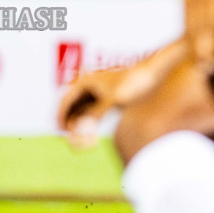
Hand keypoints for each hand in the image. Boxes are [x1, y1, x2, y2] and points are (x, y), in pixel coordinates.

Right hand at [58, 43, 185, 147]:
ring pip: (81, 108)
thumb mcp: (113, 100)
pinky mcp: (107, 95)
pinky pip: (92, 110)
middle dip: (70, 121)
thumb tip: (80, 130)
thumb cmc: (133, 83)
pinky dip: (90, 121)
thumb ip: (95, 116)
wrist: (153, 74)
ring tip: (82, 137)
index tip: (61, 131)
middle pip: (71, 105)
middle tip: (71, 138)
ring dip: (79, 122)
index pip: (65, 100)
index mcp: (85, 81)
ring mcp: (98, 89)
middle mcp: (89, 84)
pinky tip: (94, 131)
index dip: (61, 116)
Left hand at [182, 0, 213, 74]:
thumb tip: (196, 49)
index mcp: (188, 2)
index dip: (191, 53)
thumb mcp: (211, 5)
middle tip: (208, 71)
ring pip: (211, 33)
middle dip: (201, 55)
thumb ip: (202, 23)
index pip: (187, 33)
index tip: (199, 68)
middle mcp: (198, 0)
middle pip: (196, 35)